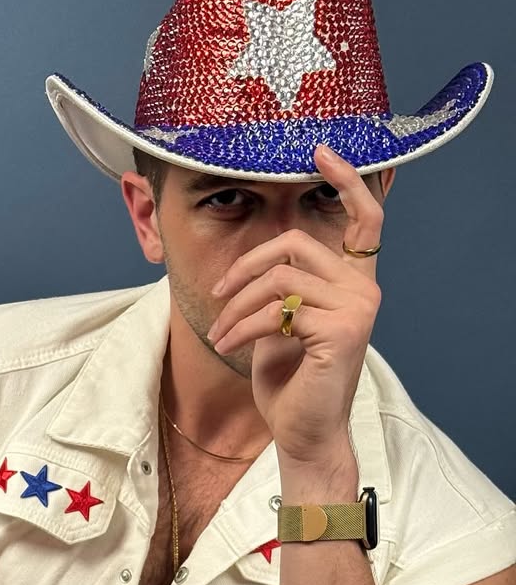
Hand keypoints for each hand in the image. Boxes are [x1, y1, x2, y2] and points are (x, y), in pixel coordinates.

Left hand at [206, 143, 383, 465]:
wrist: (303, 434)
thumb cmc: (290, 383)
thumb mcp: (281, 325)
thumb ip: (280, 289)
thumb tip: (252, 262)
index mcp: (355, 282)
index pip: (366, 219)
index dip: (347, 180)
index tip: (320, 150)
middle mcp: (364, 290)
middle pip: (295, 244)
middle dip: (246, 266)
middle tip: (218, 294)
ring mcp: (357, 309)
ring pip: (279, 279)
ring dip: (237, 307)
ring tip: (220, 332)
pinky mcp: (340, 331)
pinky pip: (276, 310)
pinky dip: (242, 327)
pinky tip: (228, 345)